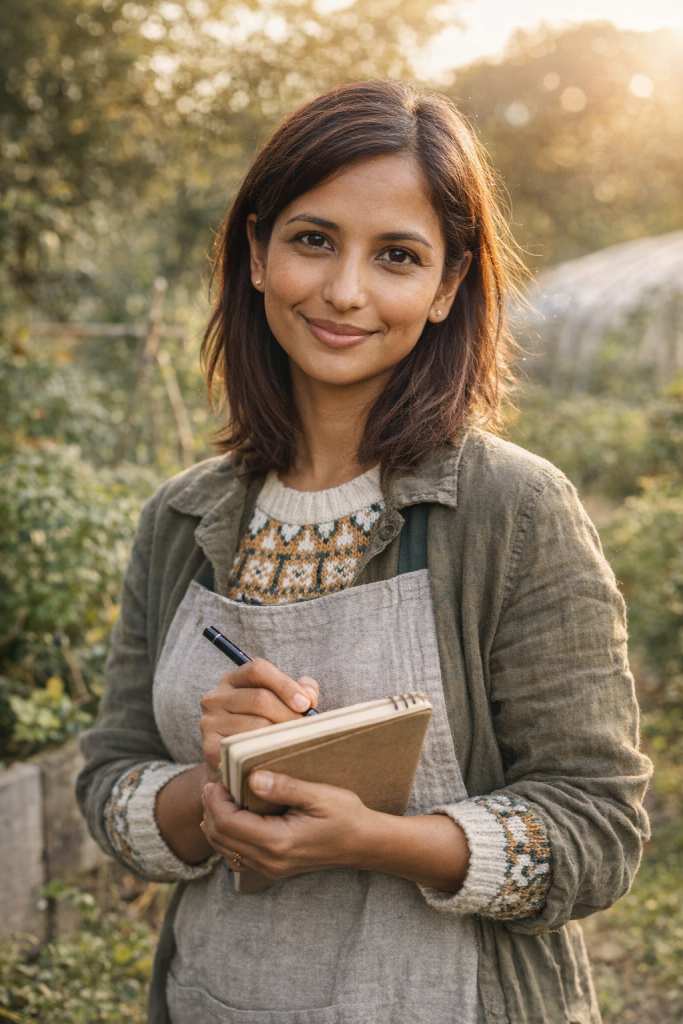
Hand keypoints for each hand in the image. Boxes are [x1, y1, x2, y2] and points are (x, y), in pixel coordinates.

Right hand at [199, 660, 318, 781]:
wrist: (235, 764)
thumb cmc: (262, 727)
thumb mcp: (279, 702)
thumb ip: (299, 691)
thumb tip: (309, 697)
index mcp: (233, 679)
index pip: (258, 669)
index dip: (285, 684)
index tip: (306, 704)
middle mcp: (216, 697)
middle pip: (259, 698)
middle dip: (288, 714)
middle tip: (306, 729)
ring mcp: (210, 722)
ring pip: (255, 725)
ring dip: (281, 735)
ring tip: (297, 743)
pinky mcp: (210, 747)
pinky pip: (245, 748)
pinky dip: (266, 752)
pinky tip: (278, 757)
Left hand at [201, 770, 370, 878]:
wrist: (363, 843)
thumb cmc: (345, 815)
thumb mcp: (319, 795)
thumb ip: (284, 787)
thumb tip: (252, 779)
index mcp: (278, 842)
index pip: (229, 823)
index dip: (216, 801)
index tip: (217, 780)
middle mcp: (270, 861)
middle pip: (222, 838)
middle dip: (211, 810)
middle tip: (212, 785)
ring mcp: (271, 868)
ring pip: (225, 851)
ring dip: (215, 824)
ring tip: (215, 799)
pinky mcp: (273, 869)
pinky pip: (237, 858)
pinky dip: (225, 840)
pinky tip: (225, 823)